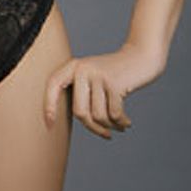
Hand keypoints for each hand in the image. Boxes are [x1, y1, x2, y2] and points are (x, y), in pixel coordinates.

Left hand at [43, 42, 165, 138]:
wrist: (141, 57)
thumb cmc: (116, 74)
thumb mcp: (93, 77)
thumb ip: (81, 91)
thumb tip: (67, 120)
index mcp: (74, 66)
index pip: (54, 84)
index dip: (49, 104)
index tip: (49, 123)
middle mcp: (83, 68)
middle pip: (80, 112)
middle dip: (93, 128)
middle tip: (106, 134)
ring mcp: (98, 75)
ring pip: (99, 116)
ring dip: (110, 126)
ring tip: (119, 126)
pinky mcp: (114, 82)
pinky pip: (114, 114)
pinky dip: (121, 122)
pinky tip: (126, 122)